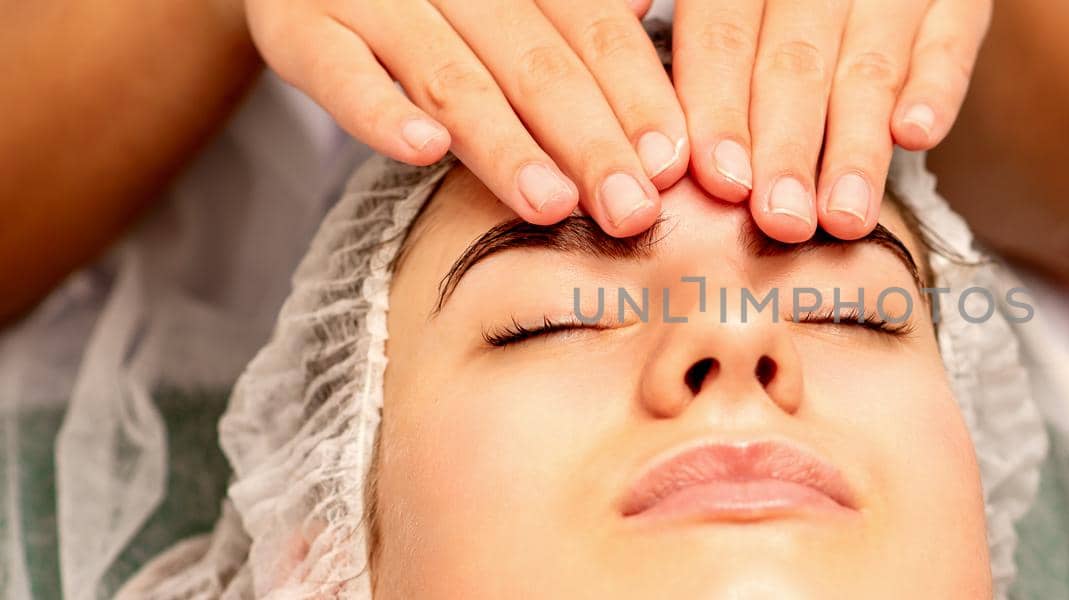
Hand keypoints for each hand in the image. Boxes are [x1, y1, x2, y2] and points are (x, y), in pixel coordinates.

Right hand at [246, 0, 683, 235]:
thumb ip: (577, 10)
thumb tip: (650, 13)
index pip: (591, 29)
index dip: (636, 95)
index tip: (676, 162)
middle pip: (534, 59)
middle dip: (590, 140)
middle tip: (633, 210)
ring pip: (450, 73)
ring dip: (505, 143)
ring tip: (551, 204)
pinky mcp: (297, 25)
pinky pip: (339, 71)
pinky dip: (380, 110)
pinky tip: (422, 152)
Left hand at [672, 0, 992, 241]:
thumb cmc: (773, 17)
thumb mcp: (731, 22)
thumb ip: (698, 69)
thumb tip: (652, 158)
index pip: (722, 35)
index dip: (719, 110)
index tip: (719, 181)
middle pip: (795, 62)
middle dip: (786, 148)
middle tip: (781, 221)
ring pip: (870, 66)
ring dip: (856, 145)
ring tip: (844, 216)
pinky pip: (950, 41)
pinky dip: (935, 88)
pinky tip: (917, 136)